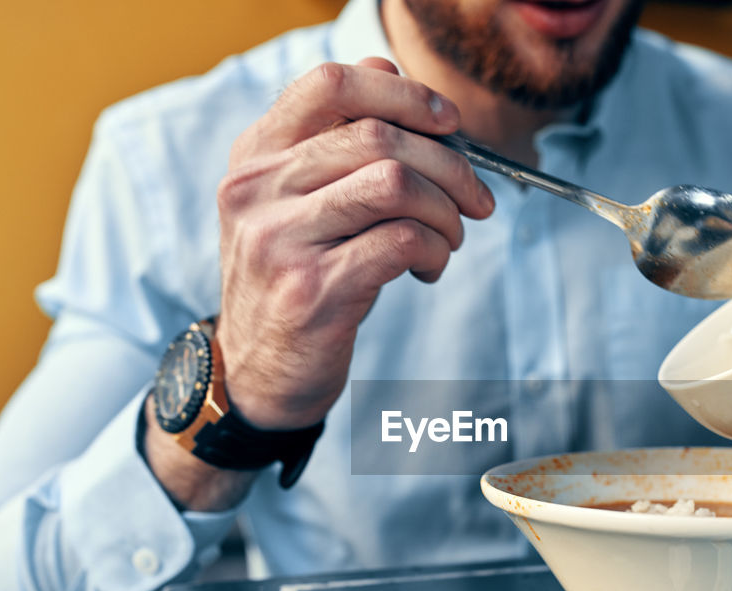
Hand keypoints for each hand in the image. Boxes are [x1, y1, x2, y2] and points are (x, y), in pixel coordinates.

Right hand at [214, 57, 494, 428]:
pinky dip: (435, 249)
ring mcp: (280, 240)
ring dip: (445, 210)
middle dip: (449, 165)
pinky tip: (429, 267)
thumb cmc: (295, 279)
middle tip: (475, 198)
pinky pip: (402, 241)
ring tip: (450, 237)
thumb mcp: (297, 203)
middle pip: (378, 137)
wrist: (258, 372)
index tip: (449, 122)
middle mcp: (257, 190)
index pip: (331, 86)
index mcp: (255, 156)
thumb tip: (391, 76)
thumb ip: (334, 143)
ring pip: (395, 183)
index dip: (403, 95)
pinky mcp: (312, 290)